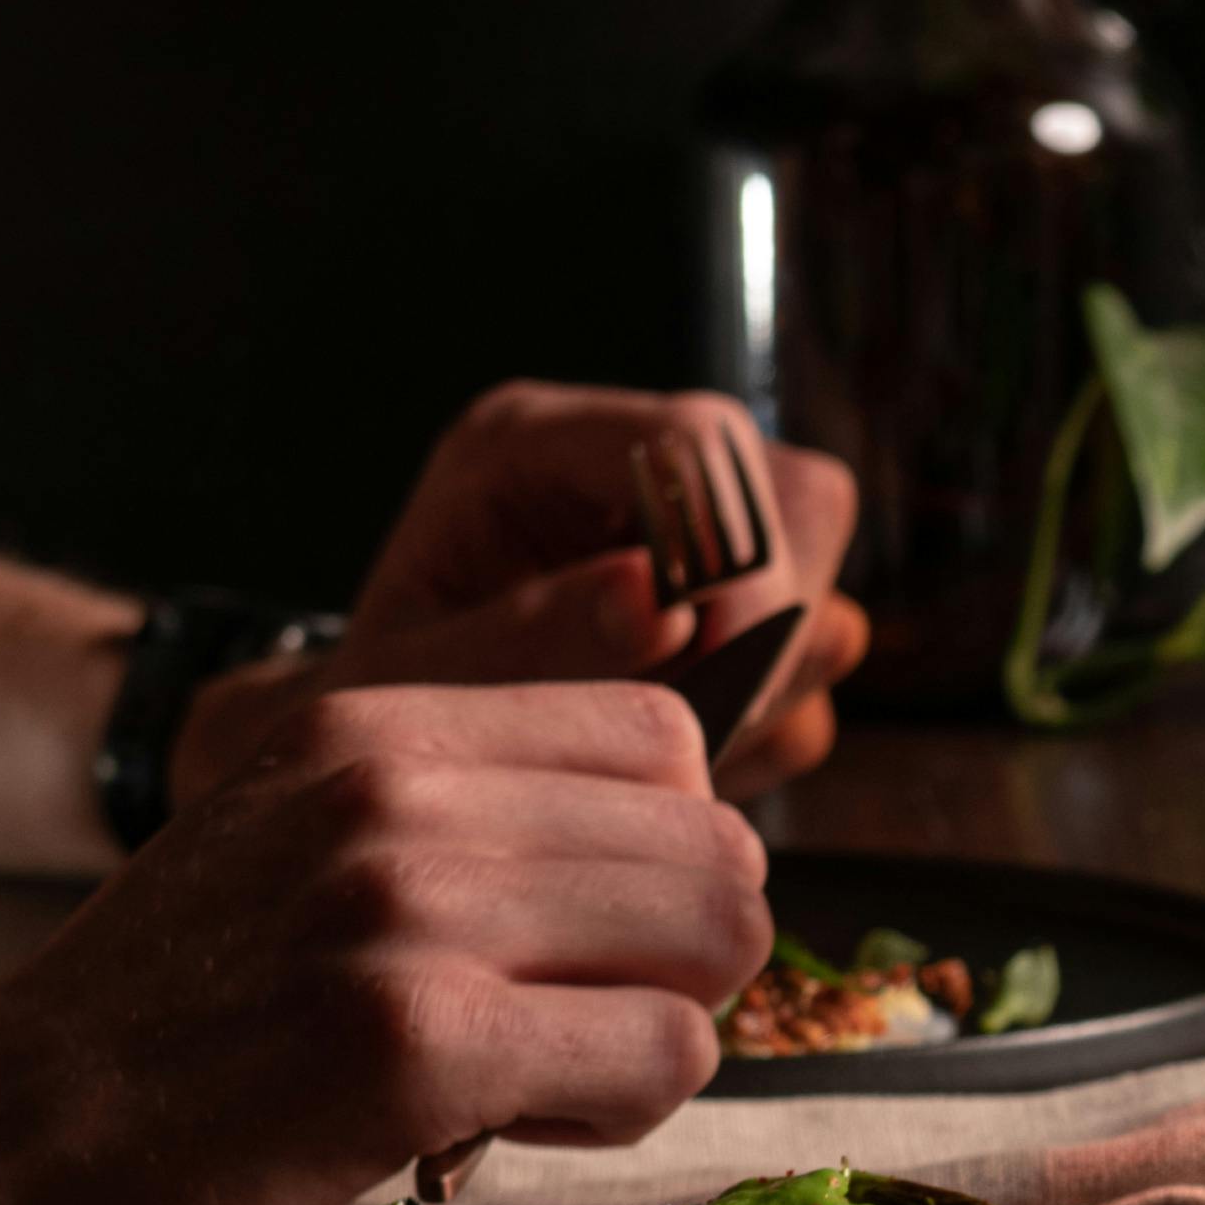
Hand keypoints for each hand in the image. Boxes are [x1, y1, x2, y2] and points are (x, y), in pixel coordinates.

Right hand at [0, 679, 770, 1204]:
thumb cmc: (147, 1048)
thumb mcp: (289, 862)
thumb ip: (454, 825)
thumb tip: (675, 838)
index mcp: (366, 726)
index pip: (661, 737)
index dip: (666, 858)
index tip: (586, 946)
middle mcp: (390, 788)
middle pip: (716, 843)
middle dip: (686, 963)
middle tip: (575, 1036)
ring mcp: (399, 907)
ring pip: (712, 944)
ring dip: (657, 1042)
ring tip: (533, 1087)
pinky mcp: (407, 1043)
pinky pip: (661, 1056)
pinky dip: (618, 1115)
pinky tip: (496, 1134)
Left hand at [171, 382, 875, 810]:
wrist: (387, 764)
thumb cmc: (381, 709)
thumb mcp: (416, 679)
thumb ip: (529, 639)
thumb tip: (661, 607)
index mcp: (535, 446)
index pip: (702, 441)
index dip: (736, 546)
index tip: (721, 657)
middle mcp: (632, 478)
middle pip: (801, 499)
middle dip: (772, 622)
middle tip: (700, 718)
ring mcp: (699, 551)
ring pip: (823, 589)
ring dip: (772, 684)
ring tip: (666, 750)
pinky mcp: (739, 623)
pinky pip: (814, 671)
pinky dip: (768, 727)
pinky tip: (677, 762)